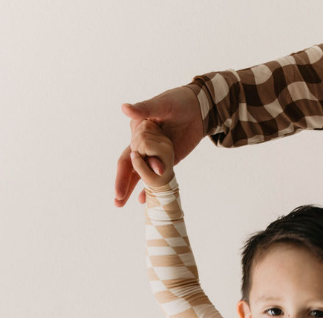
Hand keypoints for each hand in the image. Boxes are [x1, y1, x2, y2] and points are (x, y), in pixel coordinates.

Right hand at [114, 86, 202, 206]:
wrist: (199, 109)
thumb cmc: (178, 101)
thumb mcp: (161, 104)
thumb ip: (144, 109)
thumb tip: (124, 108)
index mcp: (138, 131)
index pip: (128, 155)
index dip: (124, 172)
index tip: (121, 188)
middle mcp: (143, 144)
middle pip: (130, 167)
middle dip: (123, 185)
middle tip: (117, 202)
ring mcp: (155, 154)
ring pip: (141, 174)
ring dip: (132, 189)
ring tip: (121, 204)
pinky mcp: (168, 160)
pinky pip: (157, 176)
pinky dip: (150, 188)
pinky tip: (143, 200)